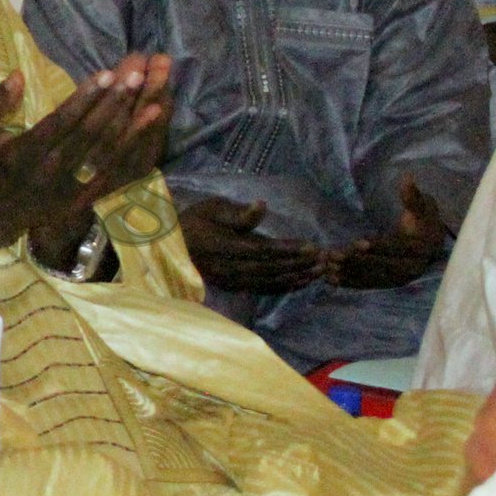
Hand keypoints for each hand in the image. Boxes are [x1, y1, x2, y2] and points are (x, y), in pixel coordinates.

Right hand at [0, 58, 171, 282]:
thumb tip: (17, 75)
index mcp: (22, 154)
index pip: (60, 123)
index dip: (84, 99)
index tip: (106, 75)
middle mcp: (48, 172)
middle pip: (88, 135)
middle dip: (113, 105)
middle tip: (136, 77)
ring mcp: (67, 189)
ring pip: (103, 155)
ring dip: (129, 128)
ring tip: (152, 102)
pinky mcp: (79, 200)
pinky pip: (109, 176)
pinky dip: (129, 155)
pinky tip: (144, 137)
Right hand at [176, 195, 325, 295]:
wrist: (171, 246)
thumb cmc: (193, 220)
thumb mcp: (210, 208)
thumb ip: (237, 212)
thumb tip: (262, 206)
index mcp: (224, 245)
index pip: (262, 249)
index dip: (288, 249)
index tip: (311, 246)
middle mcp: (230, 267)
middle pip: (270, 268)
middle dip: (299, 264)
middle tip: (324, 258)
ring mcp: (232, 280)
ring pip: (269, 281)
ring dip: (296, 277)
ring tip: (319, 271)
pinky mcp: (234, 286)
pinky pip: (262, 289)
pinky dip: (284, 287)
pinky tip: (301, 282)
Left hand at [325, 177, 451, 290]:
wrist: (432, 244)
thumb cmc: (423, 220)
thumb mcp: (422, 206)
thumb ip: (413, 196)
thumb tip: (407, 177)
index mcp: (419, 249)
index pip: (397, 248)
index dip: (379, 246)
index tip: (358, 243)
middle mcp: (411, 269)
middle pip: (382, 267)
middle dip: (357, 261)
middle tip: (334, 255)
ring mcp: (398, 279)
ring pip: (373, 278)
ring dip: (349, 273)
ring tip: (328, 267)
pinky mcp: (387, 284)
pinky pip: (368, 284)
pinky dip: (349, 282)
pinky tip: (330, 280)